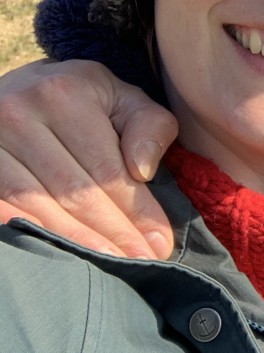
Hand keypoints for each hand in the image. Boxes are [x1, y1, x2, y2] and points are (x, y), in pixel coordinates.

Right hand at [0, 59, 177, 258]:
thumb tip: (144, 170)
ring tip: (108, 266)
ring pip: (35, 205)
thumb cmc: (83, 99)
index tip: (158, 243)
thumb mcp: (124, 99)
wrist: (20, 87)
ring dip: (75, 241)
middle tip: (140, 263)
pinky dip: (31, 231)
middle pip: (73, 192)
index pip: (107, 169)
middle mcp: (21, 114)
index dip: (135, 211)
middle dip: (111, 233)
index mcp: (67, 94)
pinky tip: (55, 254)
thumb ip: (150, 126)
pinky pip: (4, 207)